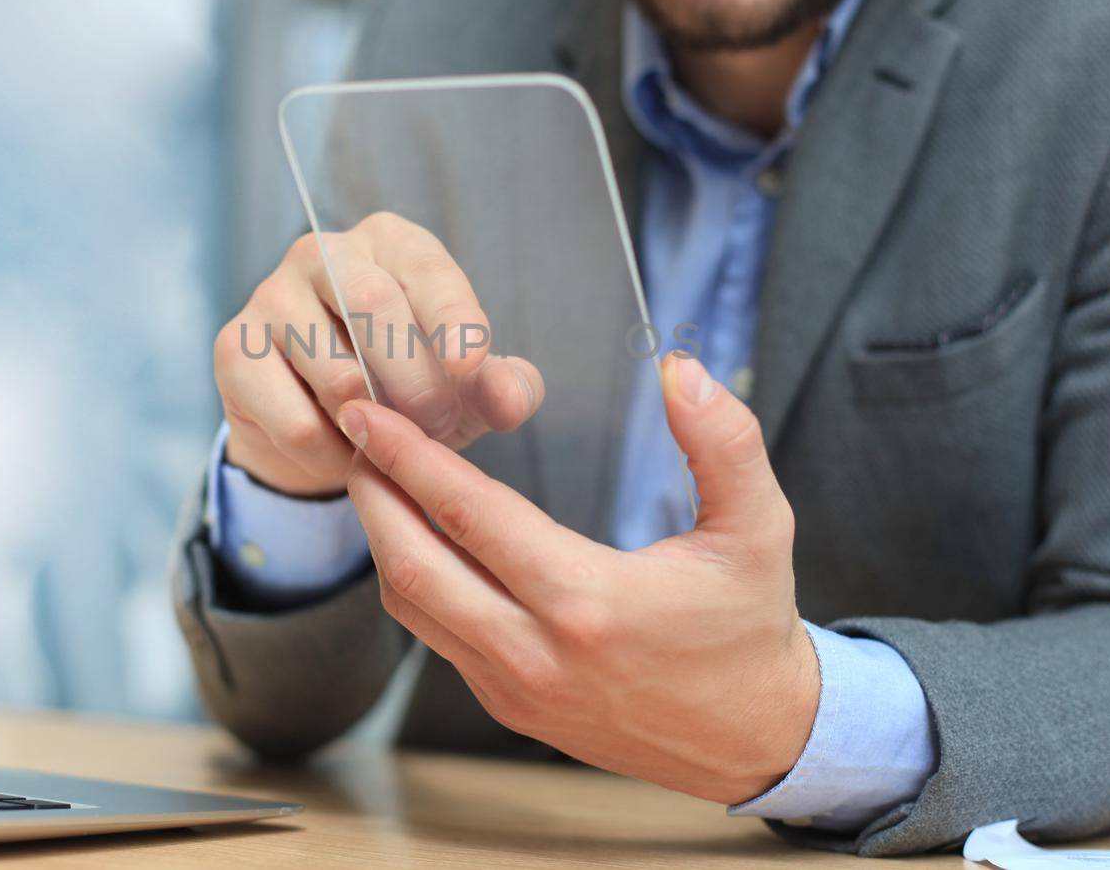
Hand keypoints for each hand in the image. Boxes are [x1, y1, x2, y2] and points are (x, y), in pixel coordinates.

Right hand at [215, 212, 544, 496]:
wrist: (321, 426)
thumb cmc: (406, 386)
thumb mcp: (465, 387)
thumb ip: (502, 387)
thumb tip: (512, 398)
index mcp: (391, 243)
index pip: (427, 270)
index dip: (453, 318)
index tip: (470, 367)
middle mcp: (326, 253)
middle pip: (374, 305)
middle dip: (417, 380)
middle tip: (439, 427)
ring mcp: (271, 295)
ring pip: (334, 371)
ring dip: (375, 425)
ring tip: (392, 442)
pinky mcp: (236, 348)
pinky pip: (295, 418)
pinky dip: (332, 453)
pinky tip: (346, 452)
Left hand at [336, 353, 819, 804]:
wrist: (755, 738)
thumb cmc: (751, 626)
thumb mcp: (761, 528)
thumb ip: (726, 442)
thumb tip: (680, 370)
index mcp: (587, 602)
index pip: (470, 516)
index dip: (409, 457)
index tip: (366, 412)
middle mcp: (536, 654)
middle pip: (413, 566)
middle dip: (372, 493)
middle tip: (348, 432)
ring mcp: (515, 689)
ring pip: (414, 607)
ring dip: (383, 539)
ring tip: (374, 476)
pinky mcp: (511, 708)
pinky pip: (437, 638)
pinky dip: (414, 581)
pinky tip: (417, 537)